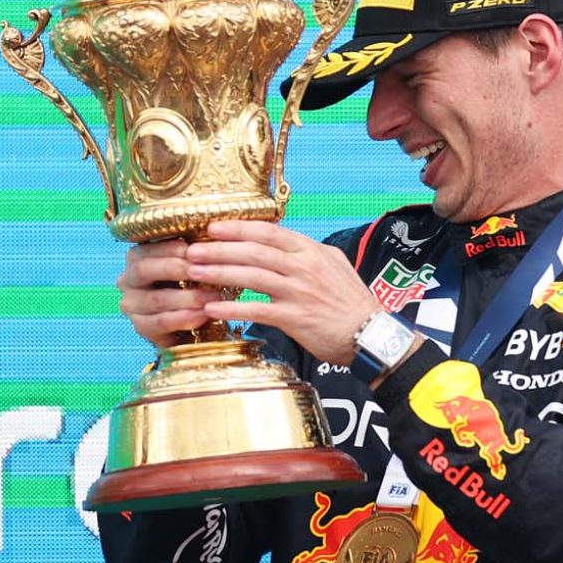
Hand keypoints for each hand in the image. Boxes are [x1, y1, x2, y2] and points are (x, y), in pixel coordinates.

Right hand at [115, 239, 219, 348]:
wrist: (193, 329)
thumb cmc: (193, 290)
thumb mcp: (193, 269)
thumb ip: (195, 255)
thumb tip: (211, 236)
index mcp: (137, 258)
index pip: (149, 247)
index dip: (173, 247)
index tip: (199, 249)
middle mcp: (128, 280)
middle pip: (144, 269)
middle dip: (177, 268)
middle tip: (205, 271)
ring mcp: (131, 305)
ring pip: (156, 298)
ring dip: (188, 297)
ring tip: (214, 296)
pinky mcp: (141, 328)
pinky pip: (161, 322)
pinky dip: (184, 318)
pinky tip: (204, 315)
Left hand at [183, 219, 380, 365]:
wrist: (371, 334)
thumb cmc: (353, 303)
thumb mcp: (334, 266)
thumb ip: (308, 254)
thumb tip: (285, 244)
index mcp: (311, 252)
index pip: (269, 232)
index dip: (238, 228)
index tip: (213, 228)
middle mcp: (304, 267)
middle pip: (254, 251)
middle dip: (219, 249)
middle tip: (192, 249)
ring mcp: (299, 292)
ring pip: (252, 276)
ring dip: (219, 273)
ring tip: (194, 272)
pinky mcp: (296, 318)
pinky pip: (257, 310)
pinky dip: (232, 308)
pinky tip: (213, 308)